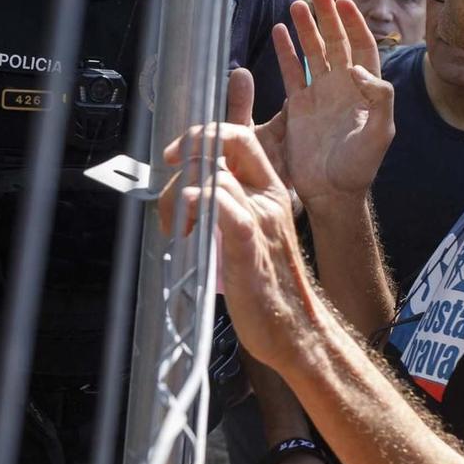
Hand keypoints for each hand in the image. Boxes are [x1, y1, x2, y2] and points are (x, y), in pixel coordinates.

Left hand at [158, 121, 317, 368]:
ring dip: (178, 197)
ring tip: (176, 229)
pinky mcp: (250, 246)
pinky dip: (197, 204)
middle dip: (182, 163)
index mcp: (268, 192)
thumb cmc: (266, 287)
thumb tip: (187, 195)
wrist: (295, 328)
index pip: (237, 138)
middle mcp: (266, 199)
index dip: (202, 135)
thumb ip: (225, 209)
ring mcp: (260, 220)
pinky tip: (186, 225)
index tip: (176, 155)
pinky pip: (224, 208)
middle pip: (221, 148)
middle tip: (168, 205)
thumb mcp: (247, 234)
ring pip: (213, 177)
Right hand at [265, 0, 393, 208]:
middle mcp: (343, 87)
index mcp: (365, 90)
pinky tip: (280, 32)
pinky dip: (286, 52)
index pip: (362, 47)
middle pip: (336, 42)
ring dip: (306, 29)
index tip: (344, 3)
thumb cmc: (359, 167)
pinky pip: (292, 72)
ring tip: (297, 5)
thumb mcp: (380, 134)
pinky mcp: (298, 107)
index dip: (355, 24)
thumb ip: (378, 99)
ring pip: (313, 53)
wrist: (331, 193)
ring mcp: (320, 95)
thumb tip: (358, 69)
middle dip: (329, 17)